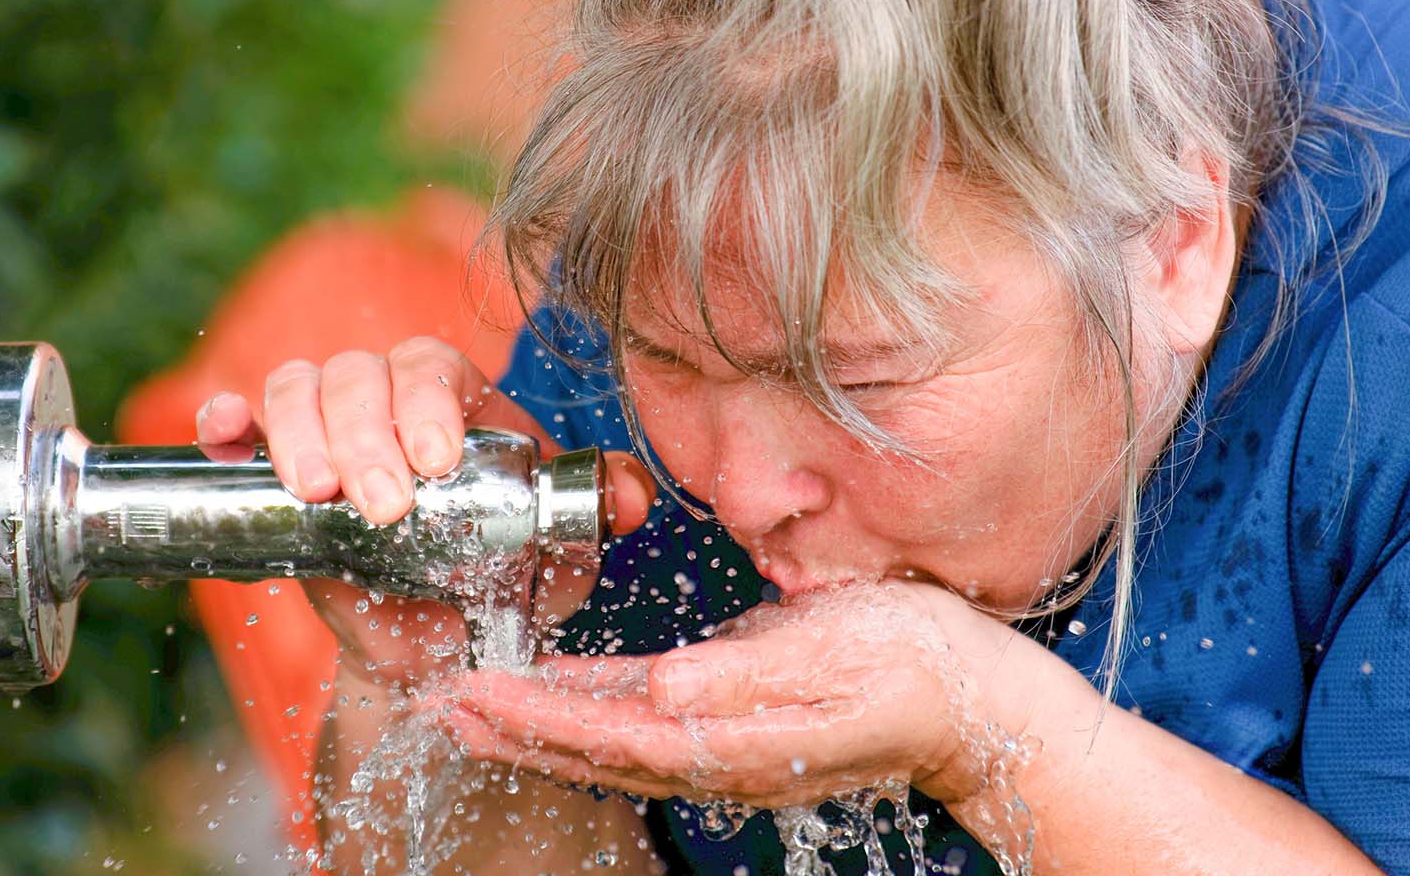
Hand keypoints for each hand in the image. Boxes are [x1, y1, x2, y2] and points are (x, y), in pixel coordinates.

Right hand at [196, 336, 654, 685]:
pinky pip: (241, 424)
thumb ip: (595, 515)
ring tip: (318, 493)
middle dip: (366, 434)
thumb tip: (631, 495)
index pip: (434, 367)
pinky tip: (225, 432)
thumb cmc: (509, 579)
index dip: (427, 403)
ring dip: (300, 431)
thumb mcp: (562, 551)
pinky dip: (227, 418)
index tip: (437, 462)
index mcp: (463, 402)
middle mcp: (389, 402)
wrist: (443, 647)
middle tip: (384, 505)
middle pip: (359, 372)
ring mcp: (327, 431)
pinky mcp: (276, 472)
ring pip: (298, 385)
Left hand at [444, 579, 1085, 812]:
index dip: (535, 718)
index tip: (472, 696)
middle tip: (437, 702)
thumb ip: (742, 677)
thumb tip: (661, 689)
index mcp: (732, 743)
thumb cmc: (911, 666)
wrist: (972, 697)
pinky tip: (554, 687)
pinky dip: (587, 706)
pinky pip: (643, 719)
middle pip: (592, 747)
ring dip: (536, 720)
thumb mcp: (832, 654)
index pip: (609, 735)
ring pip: (608, 737)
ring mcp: (722, 741)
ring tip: (472, 699)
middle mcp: (716, 753)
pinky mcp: (732, 716)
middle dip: (511, 728)